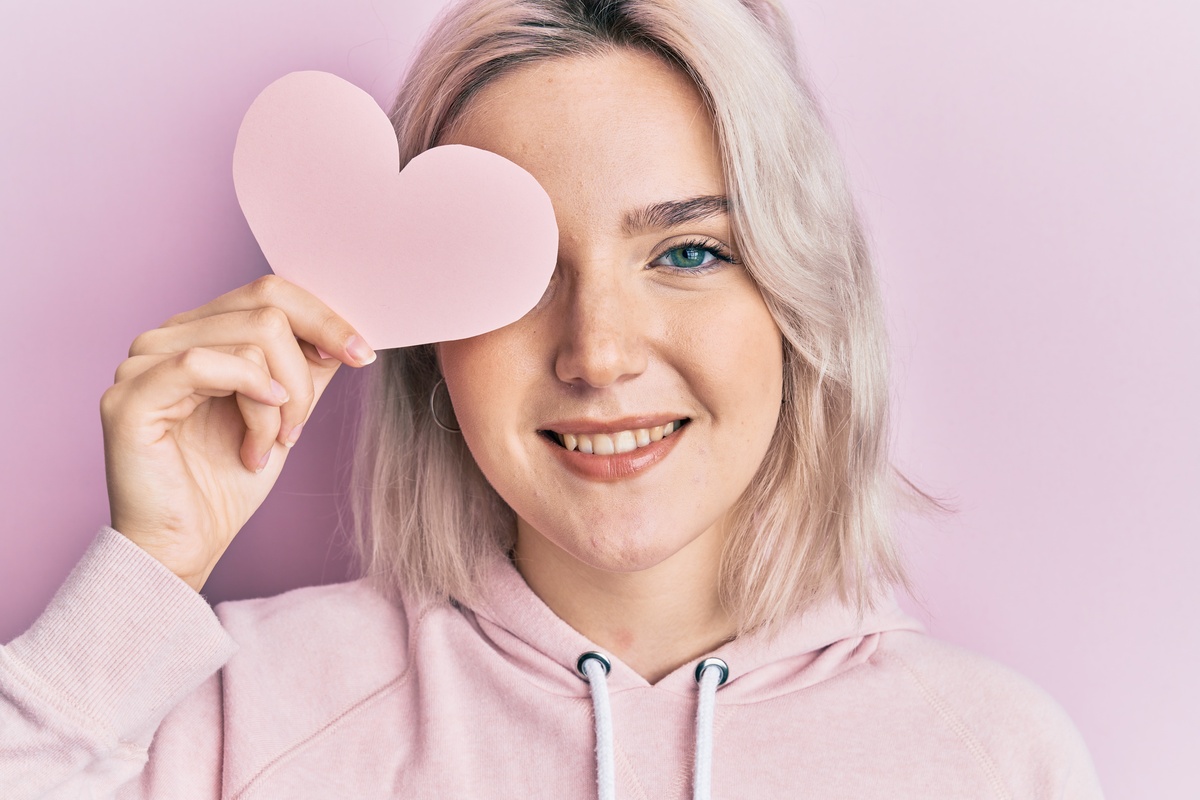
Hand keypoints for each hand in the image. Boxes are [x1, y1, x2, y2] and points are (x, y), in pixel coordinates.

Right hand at [100, 275, 375, 590]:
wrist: (189, 543)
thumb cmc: (229, 480)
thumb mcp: (286, 410)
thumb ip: (307, 365)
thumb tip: (347, 330)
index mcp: (199, 332)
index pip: (269, 291)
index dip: (324, 318)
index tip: (362, 354)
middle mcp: (165, 337)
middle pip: (267, 310)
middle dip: (306, 371)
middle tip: (301, 426)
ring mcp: (141, 362)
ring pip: (250, 339)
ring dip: (281, 400)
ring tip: (270, 445)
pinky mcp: (130, 395)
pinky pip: (202, 363)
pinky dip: (250, 393)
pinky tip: (262, 433)